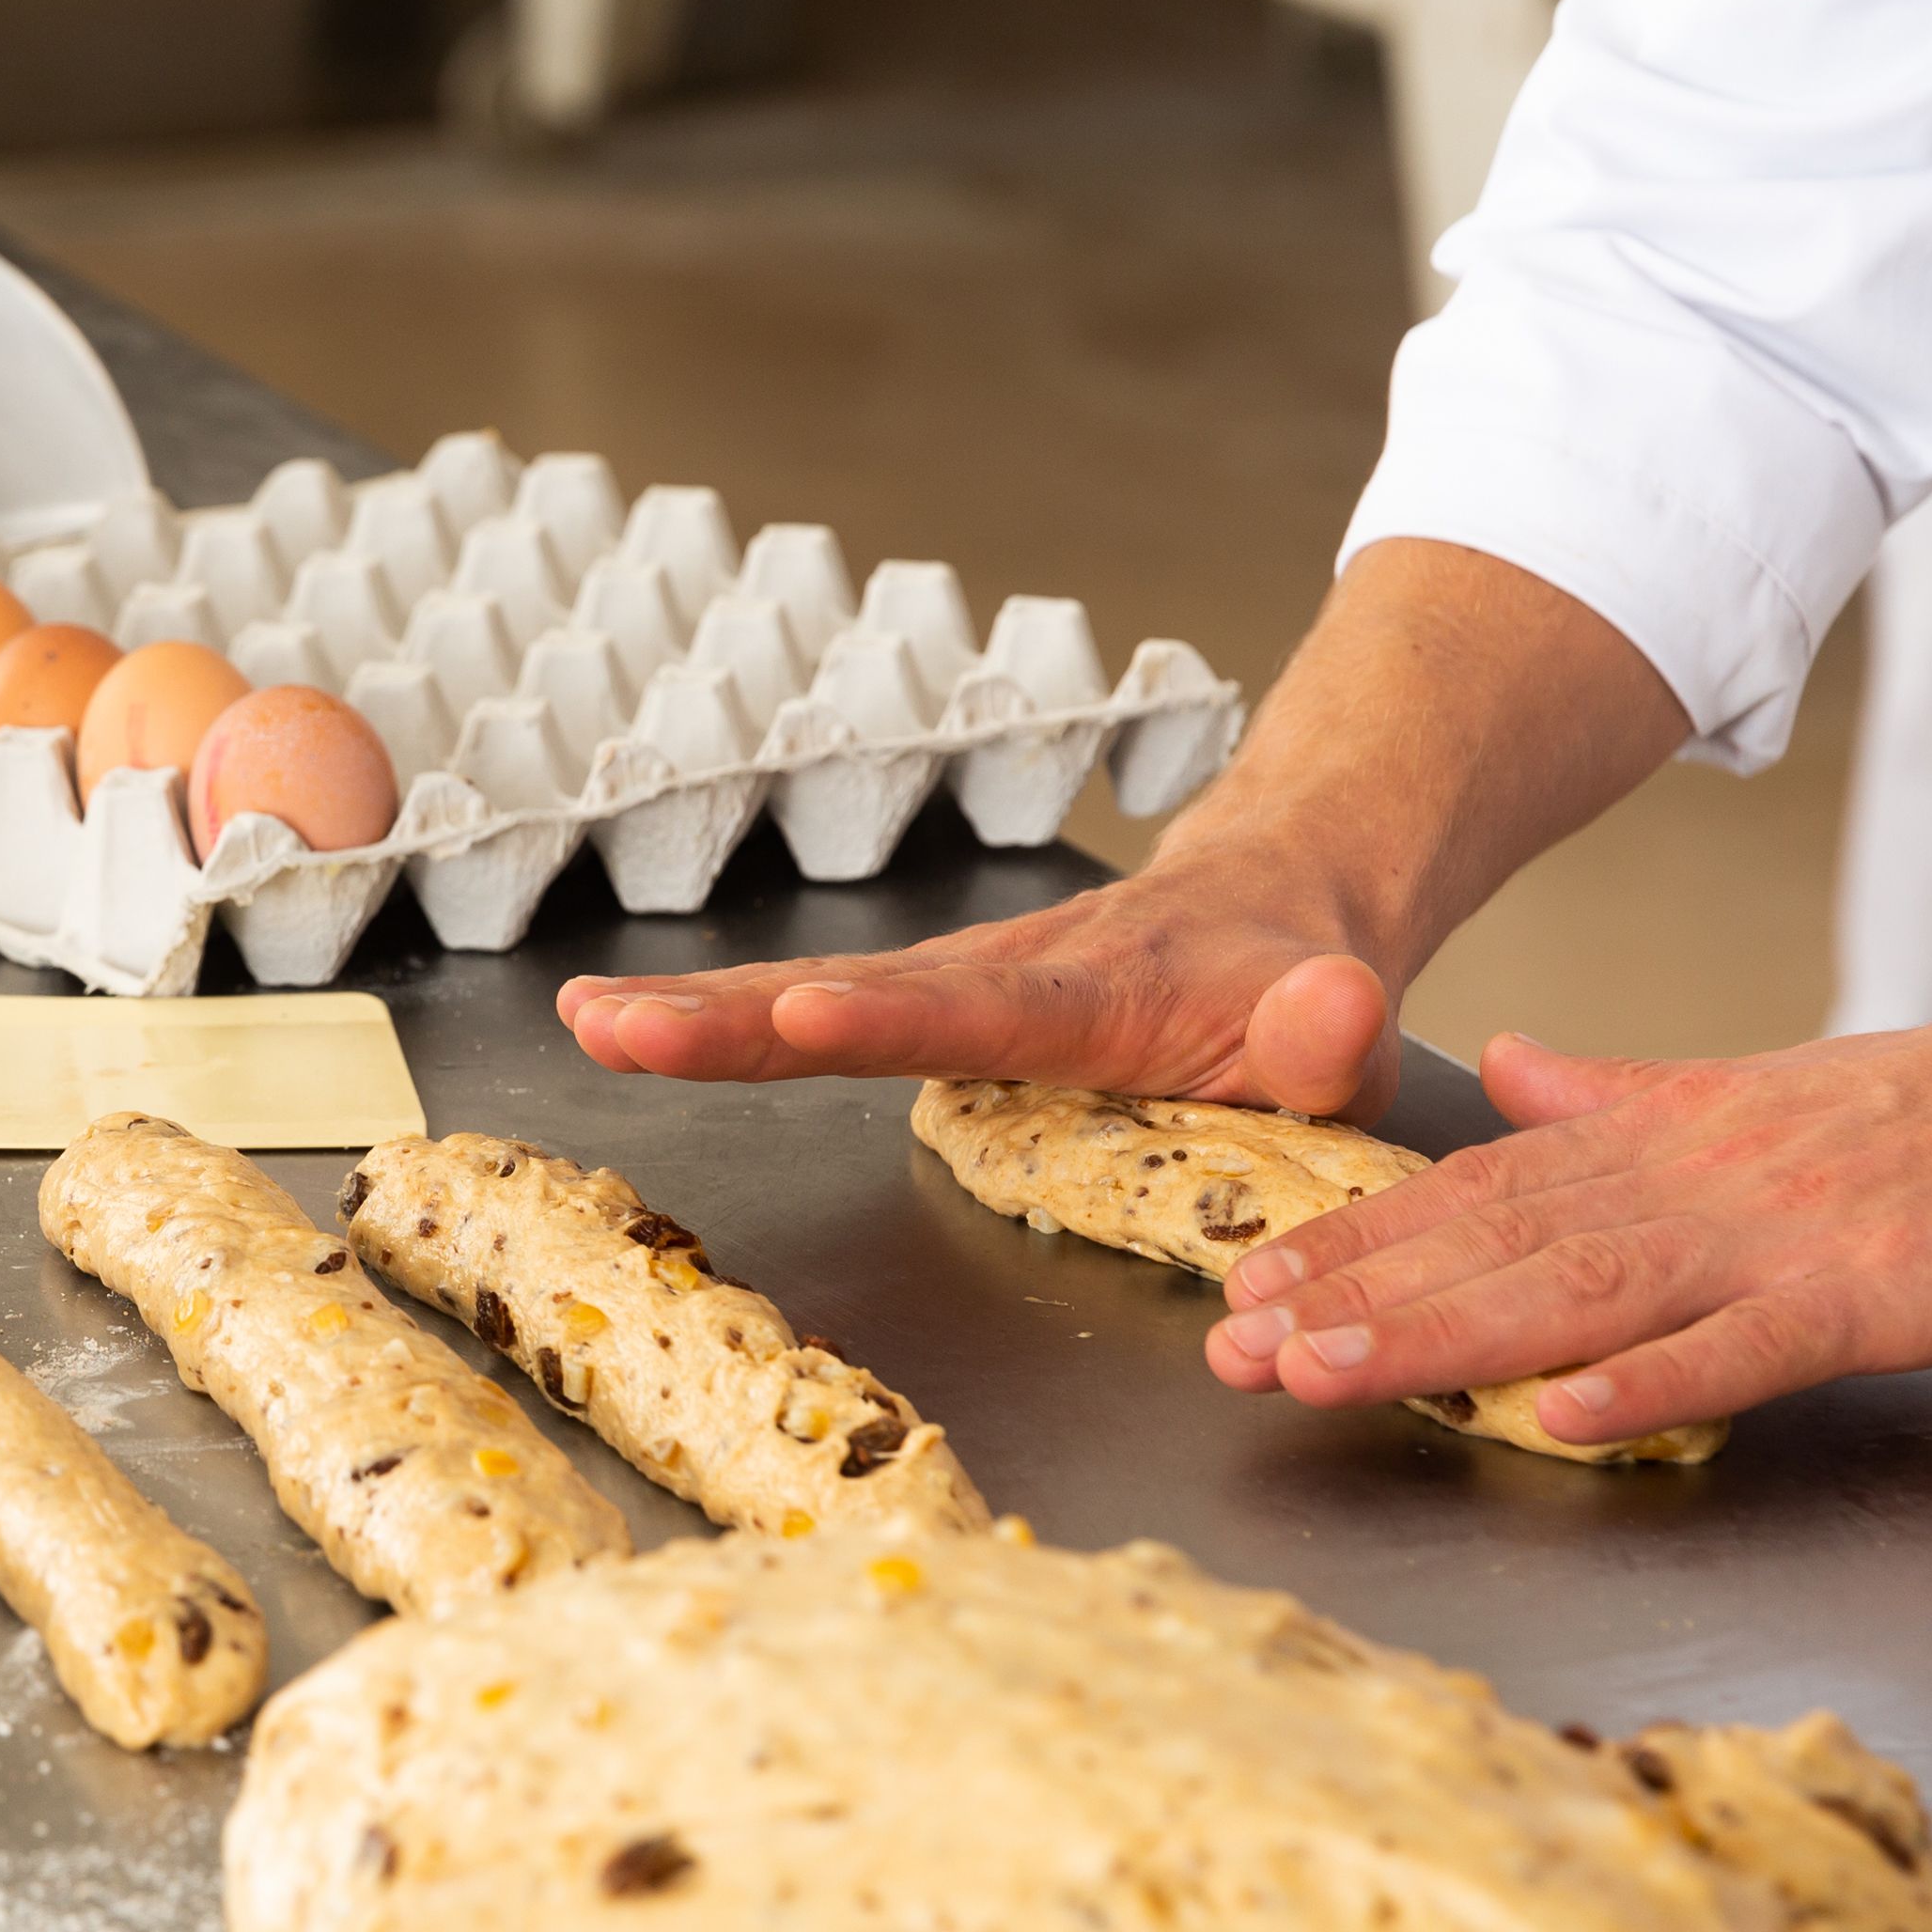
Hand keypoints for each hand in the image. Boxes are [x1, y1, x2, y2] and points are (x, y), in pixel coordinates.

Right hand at [558, 846, 1405, 1116]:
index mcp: (1090, 994)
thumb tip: (1332, 1013)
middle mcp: (998, 978)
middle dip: (724, 1014)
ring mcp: (952, 991)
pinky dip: (714, 1026)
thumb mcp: (1342, 1014)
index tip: (796, 1018)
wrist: (1281, 899)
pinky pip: (809, 1018)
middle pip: (845, 994)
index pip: (978, 1012)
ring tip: (588, 1028)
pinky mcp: (926, 1009)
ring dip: (693, 1018)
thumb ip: (1330, 1024)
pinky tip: (622, 1032)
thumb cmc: (1304, 979)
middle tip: (613, 1027)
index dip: (885, 1020)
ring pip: (804, 997)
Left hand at [1207, 1000, 1931, 1442]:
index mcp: (1671, 1135)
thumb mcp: (1762, 1088)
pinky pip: (1743, 1347)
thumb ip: (1622, 1092)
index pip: (1481, 1188)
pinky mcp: (1876, 1294)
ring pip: (1580, 1288)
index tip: (1247, 1275)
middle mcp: (1701, 1178)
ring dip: (1443, 1335)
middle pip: (1497, 1239)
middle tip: (1231, 1341)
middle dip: (1356, 1295)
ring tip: (1325, 1371)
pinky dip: (1648, 1382)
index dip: (1356, 1235)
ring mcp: (1784, 1236)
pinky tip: (1557, 1413)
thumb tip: (1507, 1072)